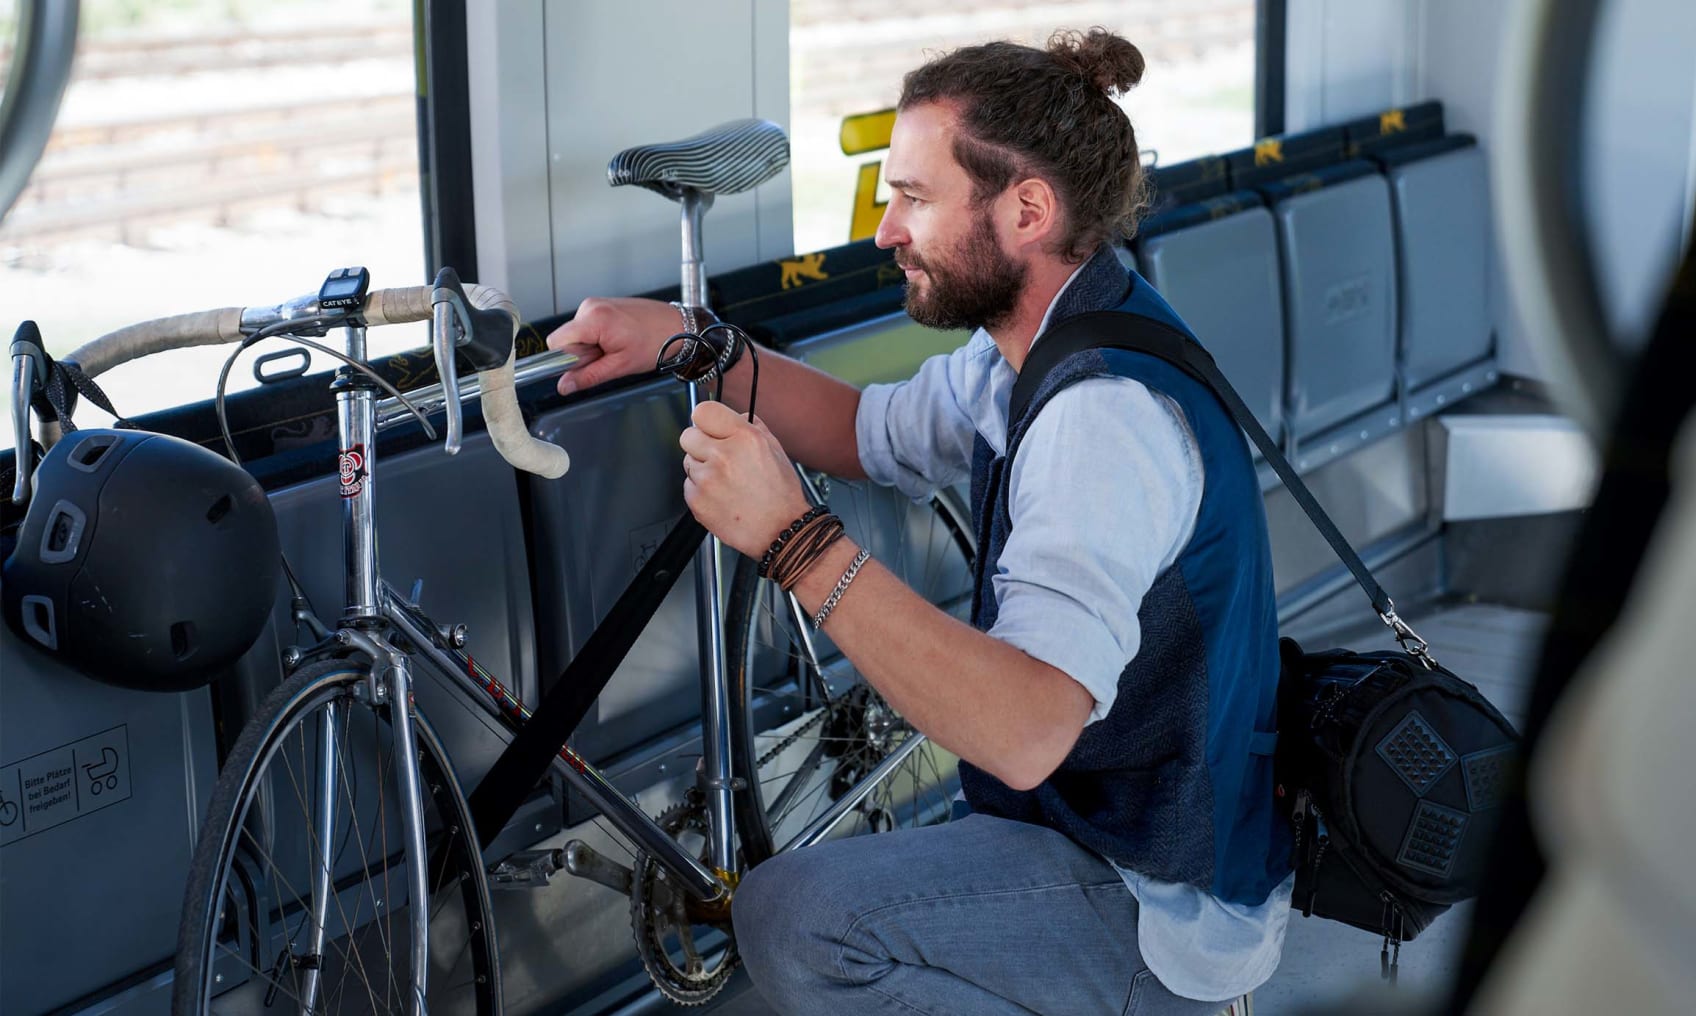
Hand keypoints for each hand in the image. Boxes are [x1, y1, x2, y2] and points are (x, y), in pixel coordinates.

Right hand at [548, 297, 684, 395]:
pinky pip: (587, 326)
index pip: (556, 342)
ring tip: (617, 347)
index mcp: (593, 319)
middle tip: (609, 356)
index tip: (584, 366)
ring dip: (591, 345)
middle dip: (581, 353)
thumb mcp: (620, 366)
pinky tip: (618, 339)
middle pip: (566, 338)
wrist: (678, 327)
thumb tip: (563, 386)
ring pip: (576, 333)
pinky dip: (597, 337)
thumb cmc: (655, 343)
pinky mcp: (602, 305)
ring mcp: (596, 303)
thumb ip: (588, 376)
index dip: (566, 358)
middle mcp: (590, 306)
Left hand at [680, 402, 812, 558]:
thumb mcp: (775, 450)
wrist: (781, 531)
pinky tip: (721, 497)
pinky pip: (689, 486)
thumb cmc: (781, 495)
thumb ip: (752, 426)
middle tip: (716, 457)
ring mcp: (707, 479)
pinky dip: (701, 491)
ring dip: (701, 469)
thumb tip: (736, 416)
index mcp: (744, 437)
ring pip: (688, 462)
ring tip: (725, 482)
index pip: (703, 411)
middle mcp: (723, 455)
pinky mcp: (697, 500)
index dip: (705, 420)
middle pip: (688, 435)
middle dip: (699, 444)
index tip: (707, 427)